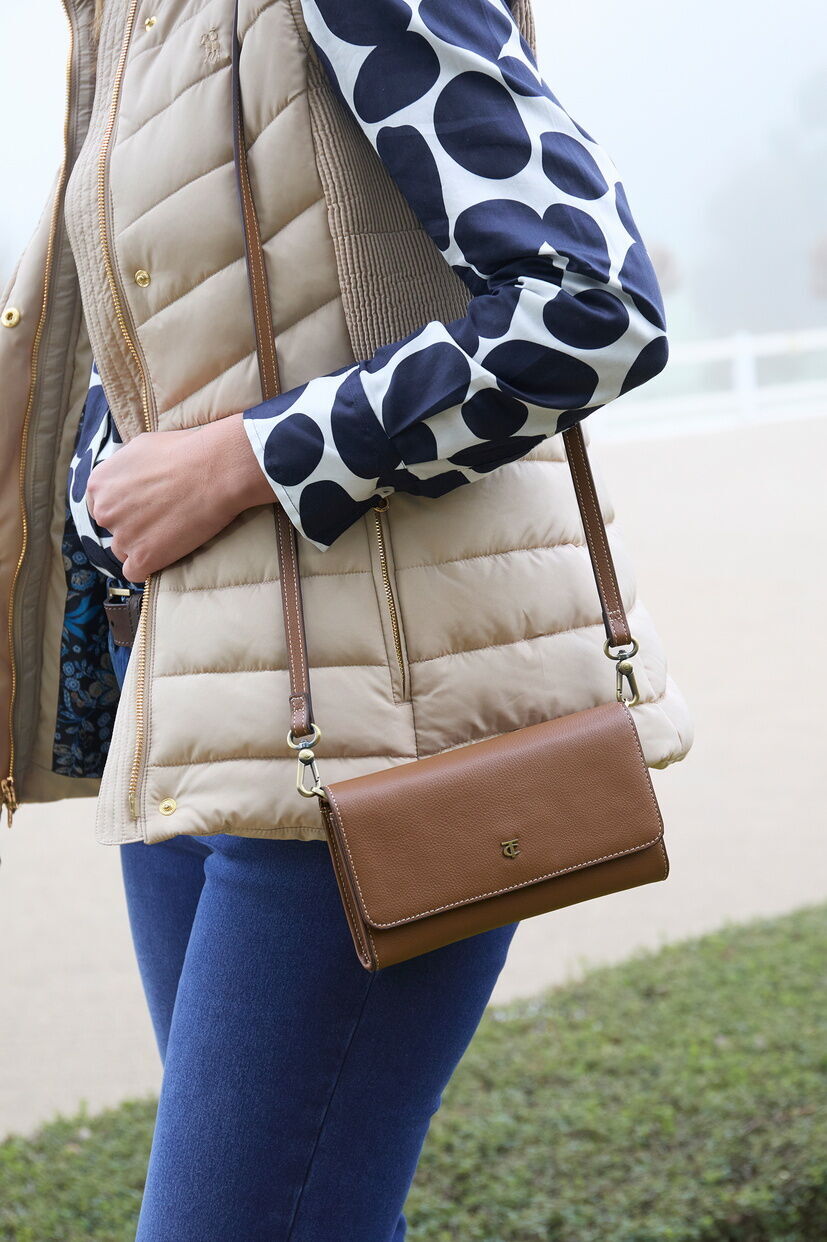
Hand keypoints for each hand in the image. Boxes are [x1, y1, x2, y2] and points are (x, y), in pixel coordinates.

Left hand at [85, 413, 275, 581]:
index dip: (123, 509)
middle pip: (113, 530)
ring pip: (125, 551)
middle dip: (133, 527)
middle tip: (162, 518)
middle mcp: (105, 511)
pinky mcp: (144, 558)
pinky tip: (166, 554)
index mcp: (100, 483)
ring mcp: (123, 537)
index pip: (100, 506)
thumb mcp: (141, 447)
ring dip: (143, 546)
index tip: (143, 508)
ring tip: (171, 532)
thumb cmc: (184, 451)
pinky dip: (149, 567)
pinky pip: (135, 573)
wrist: (215, 470)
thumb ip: (124, 468)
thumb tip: (126, 478)